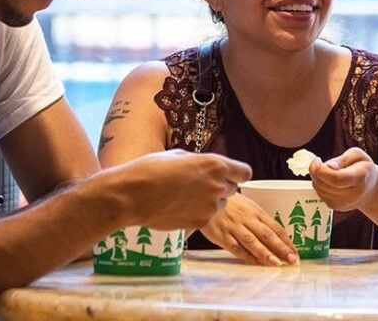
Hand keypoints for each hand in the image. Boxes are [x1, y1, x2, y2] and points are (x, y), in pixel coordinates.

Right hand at [103, 149, 250, 231]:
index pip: (244, 172)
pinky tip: (179, 207)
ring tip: (186, 196)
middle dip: (221, 186)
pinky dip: (198, 213)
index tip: (229, 174)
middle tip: (199, 185)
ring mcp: (210, 207)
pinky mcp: (201, 222)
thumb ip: (201, 162)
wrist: (133, 196)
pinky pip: (207, 217)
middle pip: (232, 188)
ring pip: (220, 204)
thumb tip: (207, 167)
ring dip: (210, 201)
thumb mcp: (180, 155)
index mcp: (215, 165)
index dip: (236, 173)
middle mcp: (217, 186)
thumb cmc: (152, 170)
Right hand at [199, 193, 297, 265]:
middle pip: (267, 235)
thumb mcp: (248, 207)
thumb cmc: (229, 203)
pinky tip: (256, 263)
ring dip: (265, 253)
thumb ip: (260, 221)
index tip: (295, 252)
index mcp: (256, 211)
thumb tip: (277, 237)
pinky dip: (247, 256)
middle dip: (281, 248)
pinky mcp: (222, 236)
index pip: (275, 228)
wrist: (206, 197)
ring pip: (252, 242)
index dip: (286, 241)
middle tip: (292, 260)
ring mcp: (234, 228)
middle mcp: (247, 219)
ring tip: (277, 263)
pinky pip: (236, 248)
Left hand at [310, 147, 377, 211]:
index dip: (322, 170)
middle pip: (324, 184)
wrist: (370, 188)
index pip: (337, 179)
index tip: (319, 160)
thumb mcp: (357, 155)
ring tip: (325, 170)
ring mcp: (345, 203)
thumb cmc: (363, 168)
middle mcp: (354, 194)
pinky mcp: (337, 207)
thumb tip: (329, 166)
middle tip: (320, 163)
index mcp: (360, 177)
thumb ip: (343, 159)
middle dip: (316, 171)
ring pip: (320, 190)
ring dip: (317, 178)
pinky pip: (320, 195)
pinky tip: (327, 180)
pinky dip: (319, 186)